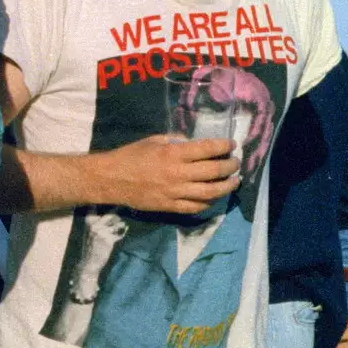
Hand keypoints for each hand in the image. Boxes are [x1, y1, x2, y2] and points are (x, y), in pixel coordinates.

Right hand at [69, 210, 126, 301]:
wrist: (89, 263)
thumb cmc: (91, 247)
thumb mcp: (89, 232)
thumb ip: (97, 222)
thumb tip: (113, 213)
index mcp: (88, 221)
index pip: (95, 207)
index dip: (104, 201)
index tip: (113, 198)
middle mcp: (94, 225)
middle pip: (111, 215)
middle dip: (118, 215)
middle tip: (124, 213)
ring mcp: (102, 232)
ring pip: (117, 224)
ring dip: (121, 225)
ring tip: (123, 225)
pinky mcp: (109, 240)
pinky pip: (119, 234)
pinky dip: (122, 233)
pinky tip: (123, 232)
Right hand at [95, 133, 239, 214]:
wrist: (111, 180)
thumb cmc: (131, 155)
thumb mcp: (153, 140)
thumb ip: (175, 141)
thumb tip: (193, 143)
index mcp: (173, 154)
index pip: (207, 149)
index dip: (223, 146)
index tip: (231, 145)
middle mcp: (177, 174)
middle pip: (213, 171)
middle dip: (230, 166)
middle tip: (236, 163)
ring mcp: (175, 193)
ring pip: (210, 192)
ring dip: (226, 187)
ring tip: (234, 182)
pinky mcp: (170, 207)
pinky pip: (196, 207)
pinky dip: (209, 202)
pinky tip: (215, 197)